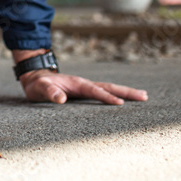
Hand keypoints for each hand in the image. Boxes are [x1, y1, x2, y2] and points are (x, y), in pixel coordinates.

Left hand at [19, 70, 147, 105]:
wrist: (36, 77)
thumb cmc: (38, 85)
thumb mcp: (40, 89)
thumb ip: (49, 92)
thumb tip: (61, 99)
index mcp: (77, 83)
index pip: (95, 91)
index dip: (107, 97)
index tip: (120, 104)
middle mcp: (85, 83)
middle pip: (109, 87)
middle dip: (126, 92)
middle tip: (144, 96)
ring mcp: (86, 87)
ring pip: (109, 88)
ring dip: (126, 92)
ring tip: (143, 96)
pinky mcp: (85, 91)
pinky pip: (104, 92)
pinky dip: (117, 94)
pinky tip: (126, 100)